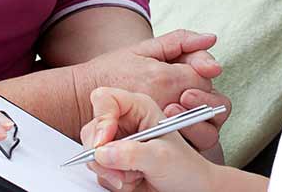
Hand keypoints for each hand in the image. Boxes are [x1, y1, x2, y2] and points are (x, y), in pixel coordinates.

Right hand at [74, 30, 224, 143]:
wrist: (82, 99)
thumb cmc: (111, 70)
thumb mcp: (143, 48)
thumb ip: (180, 41)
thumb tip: (211, 38)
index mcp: (165, 78)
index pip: (204, 78)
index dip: (201, 72)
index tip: (186, 72)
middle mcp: (168, 104)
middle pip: (210, 105)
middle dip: (204, 98)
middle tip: (186, 94)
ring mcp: (163, 128)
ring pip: (206, 130)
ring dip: (200, 121)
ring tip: (180, 111)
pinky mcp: (158, 143)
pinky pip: (189, 145)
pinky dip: (189, 137)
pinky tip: (174, 125)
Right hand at [79, 87, 217, 191]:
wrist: (190, 190)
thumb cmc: (185, 169)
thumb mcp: (161, 158)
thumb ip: (131, 153)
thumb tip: (102, 152)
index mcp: (138, 108)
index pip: (105, 99)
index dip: (101, 118)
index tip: (104, 141)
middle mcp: (125, 122)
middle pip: (92, 128)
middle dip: (102, 153)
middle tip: (119, 170)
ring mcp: (117, 142)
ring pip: (92, 151)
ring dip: (108, 170)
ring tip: (134, 175)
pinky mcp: (113, 161)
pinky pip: (97, 169)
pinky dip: (111, 178)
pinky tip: (131, 180)